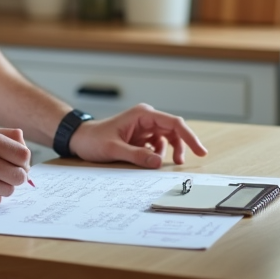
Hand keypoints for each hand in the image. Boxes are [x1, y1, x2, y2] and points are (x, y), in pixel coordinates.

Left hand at [66, 104, 207, 168]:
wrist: (80, 139)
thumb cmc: (94, 140)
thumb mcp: (114, 149)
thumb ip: (137, 155)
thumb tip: (158, 162)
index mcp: (142, 115)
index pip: (173, 123)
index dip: (189, 137)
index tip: (200, 151)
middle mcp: (146, 118)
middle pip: (174, 130)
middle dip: (182, 145)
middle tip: (183, 163)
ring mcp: (144, 127)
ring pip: (168, 138)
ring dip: (172, 150)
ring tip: (171, 163)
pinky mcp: (141, 136)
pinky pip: (158, 144)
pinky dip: (161, 153)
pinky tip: (154, 160)